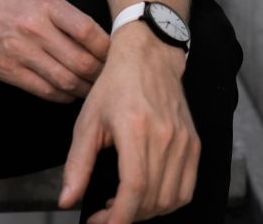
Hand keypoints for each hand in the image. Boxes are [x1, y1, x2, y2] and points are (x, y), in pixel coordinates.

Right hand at [0, 0, 108, 101]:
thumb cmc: (3, 1)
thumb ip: (65, 17)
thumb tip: (99, 40)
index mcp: (45, 4)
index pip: (87, 30)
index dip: (107, 48)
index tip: (116, 55)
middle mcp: (34, 27)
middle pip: (81, 60)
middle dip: (101, 75)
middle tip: (110, 79)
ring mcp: (20, 51)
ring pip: (66, 80)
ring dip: (84, 89)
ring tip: (94, 90)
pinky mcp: (8, 70)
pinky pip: (45, 90)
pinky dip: (63, 96)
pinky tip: (69, 93)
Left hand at [59, 23, 199, 221]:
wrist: (148, 55)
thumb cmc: (115, 83)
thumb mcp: (87, 119)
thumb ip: (78, 163)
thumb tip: (67, 199)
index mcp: (136, 129)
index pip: (134, 189)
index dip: (118, 217)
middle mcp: (165, 137)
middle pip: (153, 200)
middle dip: (127, 216)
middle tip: (104, 214)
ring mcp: (184, 142)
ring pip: (172, 199)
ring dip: (147, 212)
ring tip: (123, 205)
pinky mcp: (194, 144)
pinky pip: (186, 188)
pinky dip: (167, 201)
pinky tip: (146, 195)